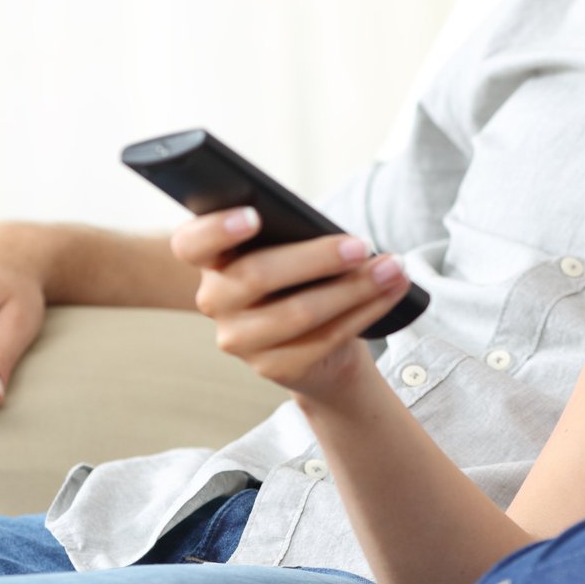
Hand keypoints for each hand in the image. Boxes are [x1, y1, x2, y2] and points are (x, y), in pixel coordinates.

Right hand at [171, 206, 412, 404]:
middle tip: (361, 245)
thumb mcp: (292, 251)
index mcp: (211, 258)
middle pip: (257, 276)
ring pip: (297, 312)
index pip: (191, 242)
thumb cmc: (302, 279)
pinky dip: (366, 310)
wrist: (318, 346)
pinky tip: (392, 292)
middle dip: (317, 258)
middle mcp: (215, 300)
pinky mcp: (273, 367)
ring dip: (355, 288)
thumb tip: (340, 237)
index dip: (217, 229)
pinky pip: (325, 337)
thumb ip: (295, 238)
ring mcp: (239, 339)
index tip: (254, 216)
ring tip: (392, 268)